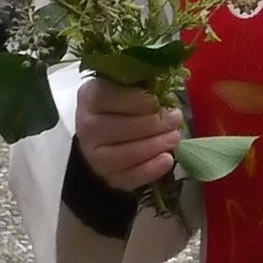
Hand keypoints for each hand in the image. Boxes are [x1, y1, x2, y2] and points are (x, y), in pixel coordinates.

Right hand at [74, 73, 182, 191]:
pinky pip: (129, 176)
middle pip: (121, 127)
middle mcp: (87, 126)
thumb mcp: (126, 88)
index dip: (138, 100)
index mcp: (90, 97)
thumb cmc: (122, 106)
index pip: (109, 97)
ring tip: (175, 137)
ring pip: (125, 153)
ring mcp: (94, 154)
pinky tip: (167, 159)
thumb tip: (167, 88)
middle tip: (175, 119)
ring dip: (155, 145)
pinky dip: (151, 169)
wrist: (104, 138)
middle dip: (154, 124)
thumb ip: (142, 85)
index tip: (159, 101)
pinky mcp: (106, 176)